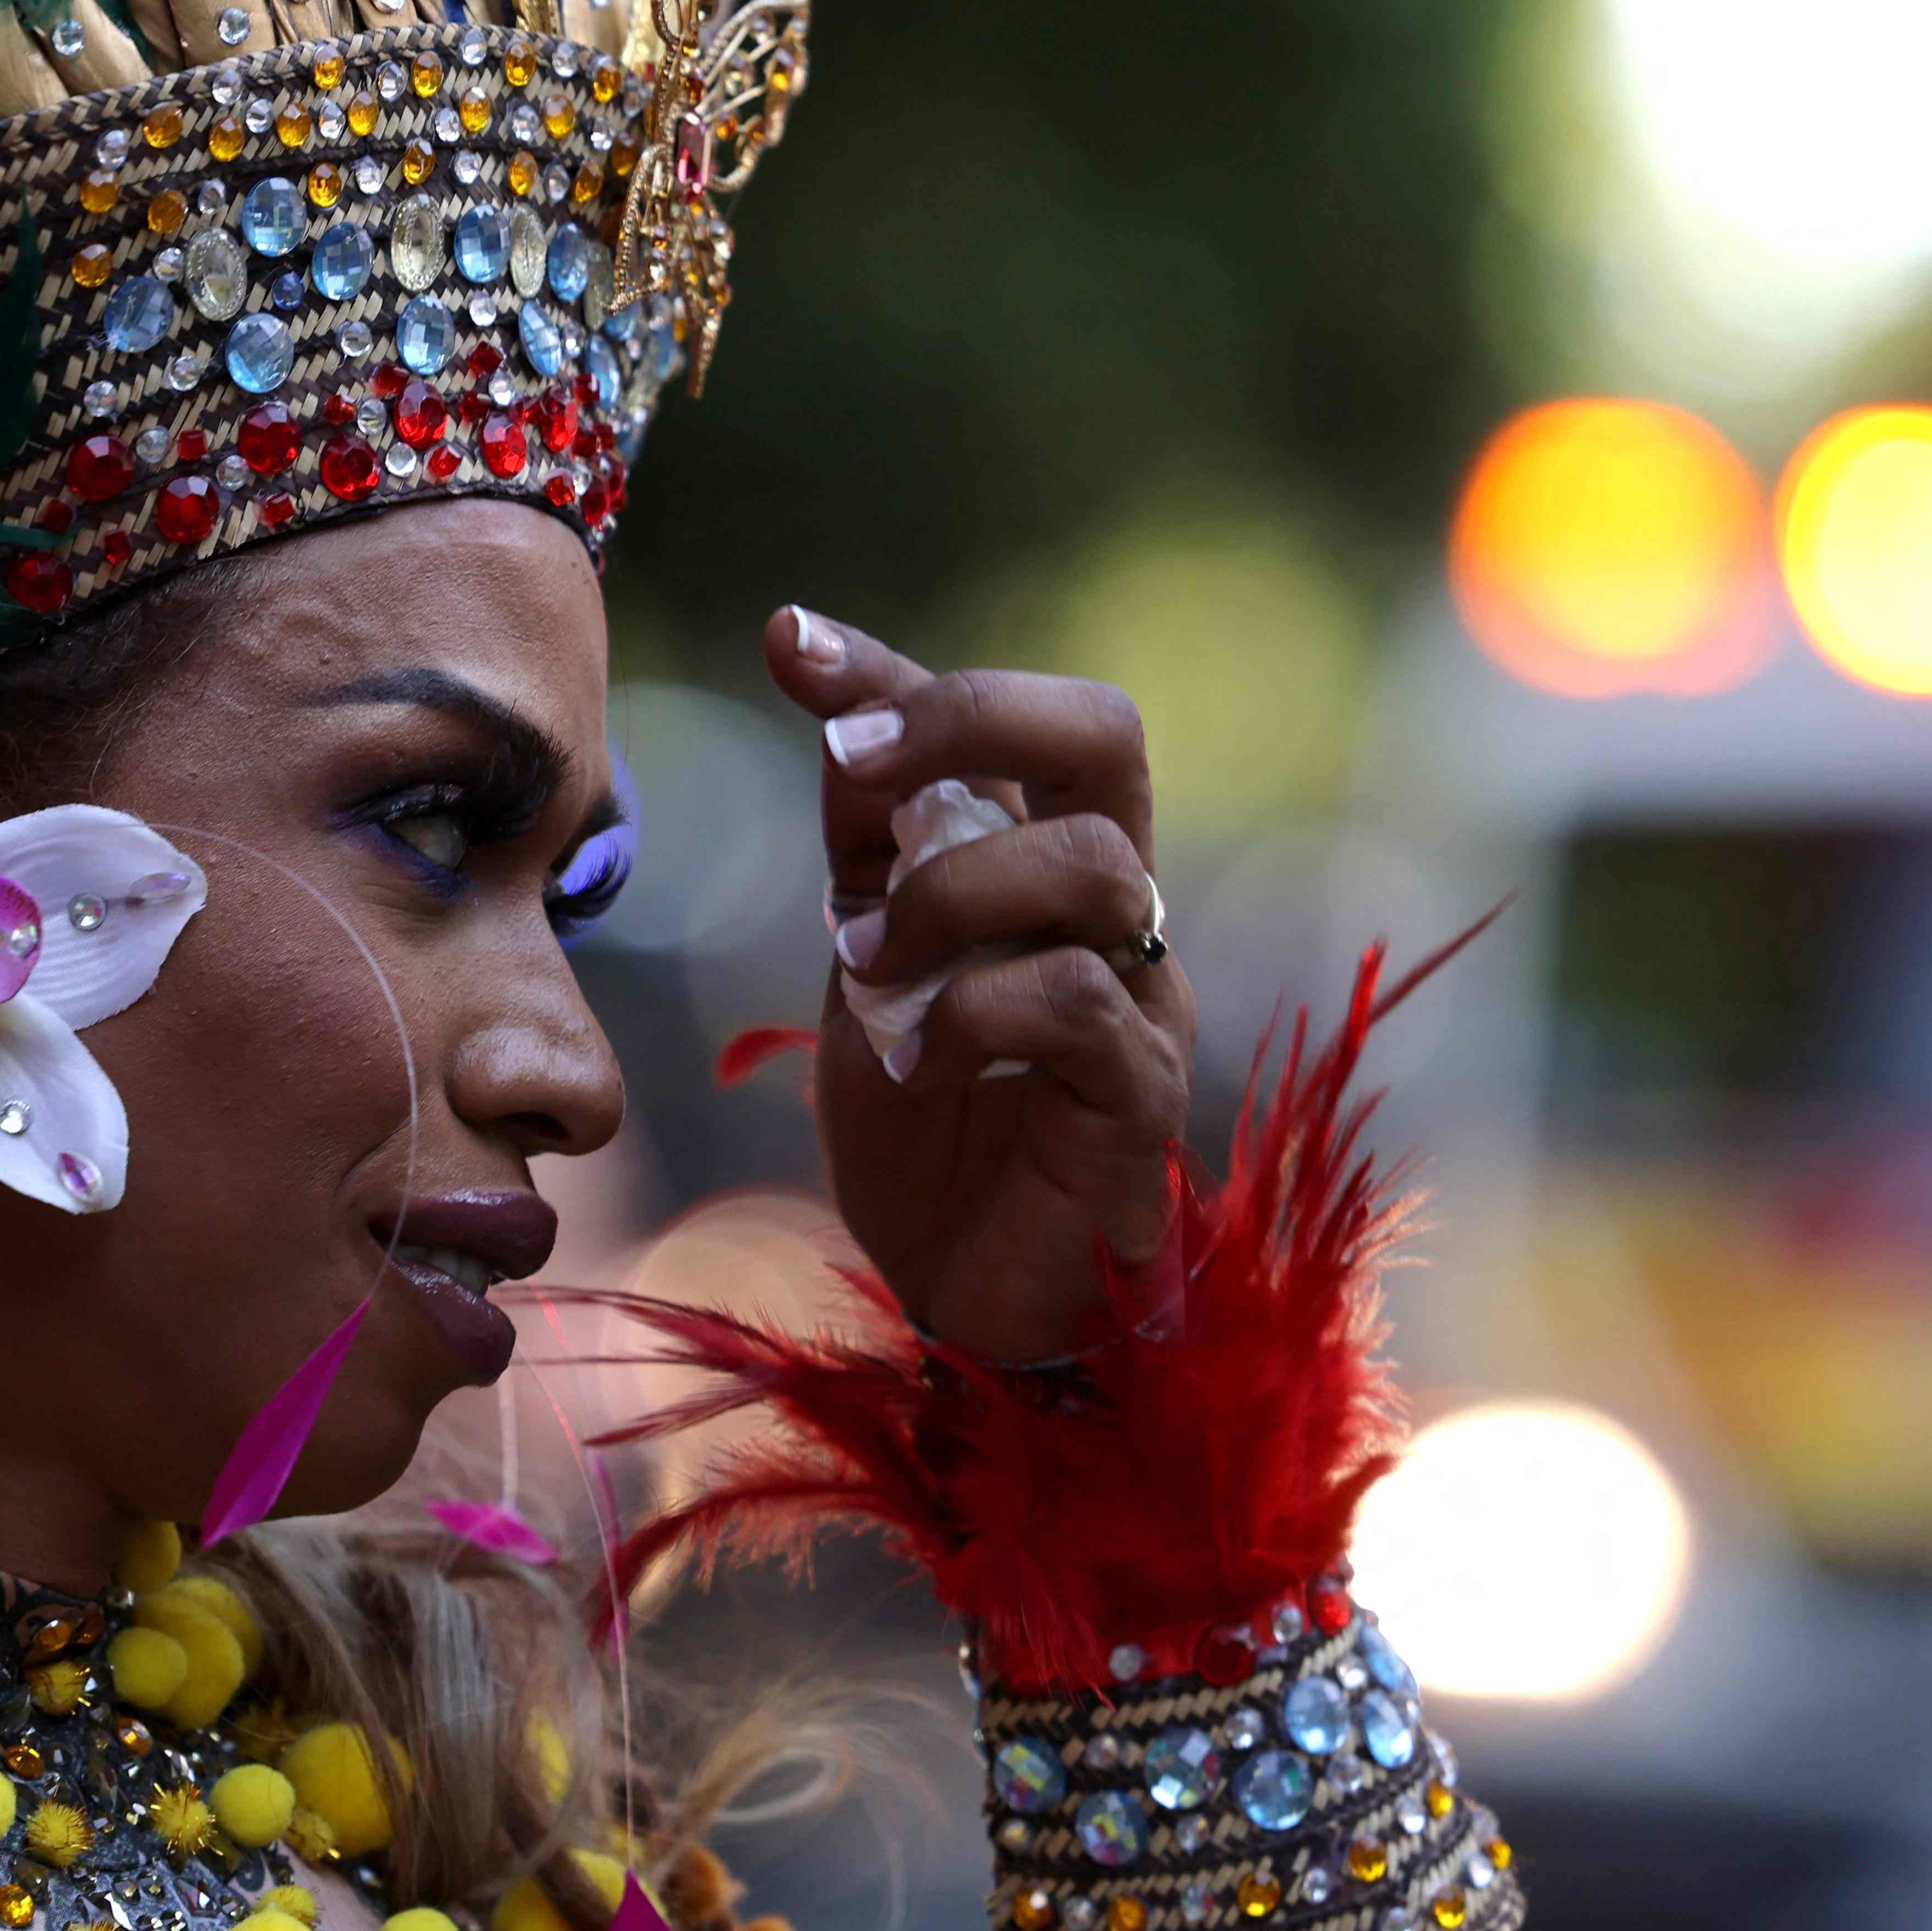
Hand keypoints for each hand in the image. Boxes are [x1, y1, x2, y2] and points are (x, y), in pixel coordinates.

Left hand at [764, 605, 1193, 1365]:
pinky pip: (1083, 1000)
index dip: (897, 670)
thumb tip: (806, 650)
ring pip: (1093, 864)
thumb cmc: (928, 1111)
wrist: (963, 1285)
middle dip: (968, 721)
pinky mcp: (1143, 1092)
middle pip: (1107, 736)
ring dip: (949, 898)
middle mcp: (1116, 904)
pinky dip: (973, 1014)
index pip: (1004, 718)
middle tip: (847, 769)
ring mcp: (1144, 992)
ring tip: (863, 966)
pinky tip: (914, 1062)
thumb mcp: (869, 948)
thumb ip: (864, 827)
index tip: (787, 645)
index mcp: (1045, 856)